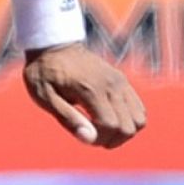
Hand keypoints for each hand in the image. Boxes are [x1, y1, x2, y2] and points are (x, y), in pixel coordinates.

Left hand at [22, 42, 146, 147]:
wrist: (53, 45)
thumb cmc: (44, 73)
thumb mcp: (45, 97)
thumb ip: (67, 118)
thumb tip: (89, 138)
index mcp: (91, 89)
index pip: (111, 126)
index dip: (99, 139)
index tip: (83, 136)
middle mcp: (111, 85)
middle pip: (129, 126)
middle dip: (112, 139)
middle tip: (93, 136)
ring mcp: (120, 81)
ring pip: (139, 119)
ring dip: (123, 132)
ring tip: (102, 130)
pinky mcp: (122, 80)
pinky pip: (139, 108)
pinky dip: (129, 120)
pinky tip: (109, 120)